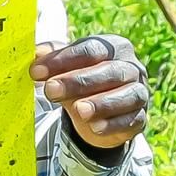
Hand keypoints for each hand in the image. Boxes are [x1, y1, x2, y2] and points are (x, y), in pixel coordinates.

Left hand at [34, 35, 147, 150]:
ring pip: (127, 95)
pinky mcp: (140, 117)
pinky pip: (131, 120)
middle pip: (109, 71)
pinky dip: (113, 124)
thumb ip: (52, 58)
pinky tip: (95, 128)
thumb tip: (35, 53)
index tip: (36, 71)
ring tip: (79, 110)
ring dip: (102, 103)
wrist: (101, 112)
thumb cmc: (83, 81)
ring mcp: (140, 92)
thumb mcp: (66, 67)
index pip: (91, 49)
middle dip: (78, 81)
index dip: (63, 59)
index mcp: (114, 47)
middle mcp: (132, 67)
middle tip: (51, 90)